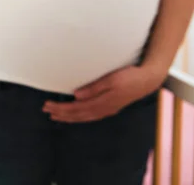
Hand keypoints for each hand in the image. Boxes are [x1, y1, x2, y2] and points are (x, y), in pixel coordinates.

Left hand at [43, 65, 164, 122]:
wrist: (147, 81)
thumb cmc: (129, 77)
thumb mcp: (111, 79)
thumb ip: (94, 88)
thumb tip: (76, 96)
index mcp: (102, 102)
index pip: (76, 108)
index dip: (61, 108)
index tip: (48, 105)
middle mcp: (103, 109)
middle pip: (77, 114)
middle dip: (61, 113)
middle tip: (46, 110)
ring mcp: (107, 110)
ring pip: (83, 117)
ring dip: (69, 116)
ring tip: (56, 115)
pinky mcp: (110, 107)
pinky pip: (90, 115)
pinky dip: (79, 116)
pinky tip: (75, 115)